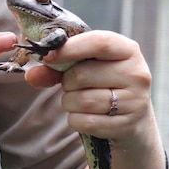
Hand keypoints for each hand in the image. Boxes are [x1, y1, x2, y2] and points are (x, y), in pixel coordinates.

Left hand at [25, 30, 154, 148]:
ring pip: (82, 101)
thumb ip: (57, 66)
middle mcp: (137, 74)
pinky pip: (86, 122)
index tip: (48, 57)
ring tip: (78, 100)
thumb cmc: (102, 83)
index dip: (69, 49)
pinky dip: (76, 120)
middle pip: (82, 74)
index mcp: (127, 50)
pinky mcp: (128, 126)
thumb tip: (31, 75)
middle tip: (71, 85)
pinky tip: (84, 116)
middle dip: (66, 82)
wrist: (132, 118)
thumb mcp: (86, 66)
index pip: (99, 42)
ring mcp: (136, 101)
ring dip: (69, 102)